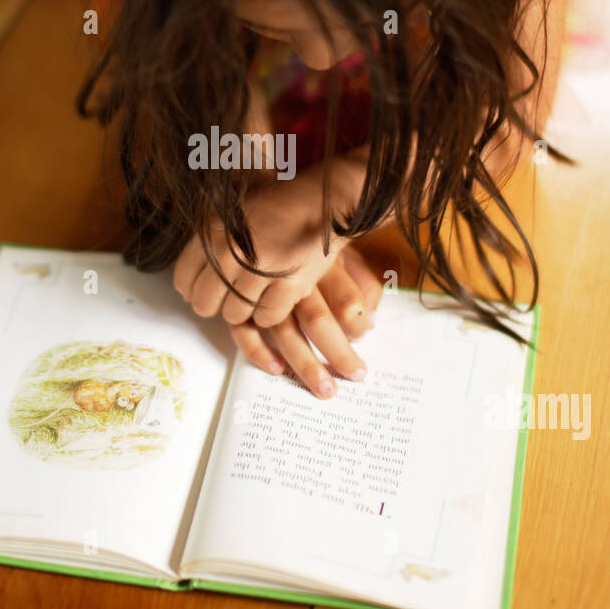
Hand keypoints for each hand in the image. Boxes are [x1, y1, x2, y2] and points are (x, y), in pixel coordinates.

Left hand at [173, 168, 347, 329]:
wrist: (323, 200)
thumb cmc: (277, 202)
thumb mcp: (231, 206)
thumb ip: (207, 240)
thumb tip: (186, 290)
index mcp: (212, 231)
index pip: (182, 279)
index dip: (190, 289)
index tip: (200, 290)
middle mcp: (231, 253)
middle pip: (204, 303)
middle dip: (213, 304)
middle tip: (226, 298)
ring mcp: (260, 271)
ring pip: (234, 314)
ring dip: (242, 309)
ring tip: (252, 295)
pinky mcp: (289, 285)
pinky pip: (266, 317)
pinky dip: (267, 314)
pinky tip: (272, 300)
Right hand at [228, 247, 382, 396]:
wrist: (251, 219)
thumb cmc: (303, 238)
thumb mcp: (338, 248)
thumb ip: (360, 279)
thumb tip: (371, 317)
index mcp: (320, 262)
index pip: (345, 297)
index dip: (358, 321)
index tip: (365, 337)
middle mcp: (291, 277)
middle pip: (317, 320)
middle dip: (339, 353)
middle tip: (357, 376)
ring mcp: (261, 290)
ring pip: (284, 332)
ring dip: (305, 364)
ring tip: (325, 390)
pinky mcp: (237, 299)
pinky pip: (244, 331)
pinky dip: (259, 352)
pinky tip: (277, 369)